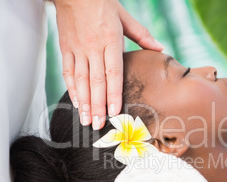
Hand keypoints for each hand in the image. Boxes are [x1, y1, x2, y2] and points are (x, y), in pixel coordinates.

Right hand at [54, 0, 163, 129]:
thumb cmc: (102, 4)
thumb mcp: (125, 16)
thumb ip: (142, 35)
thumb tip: (160, 49)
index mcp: (110, 40)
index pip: (113, 72)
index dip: (112, 94)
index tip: (114, 112)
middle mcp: (93, 47)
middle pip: (95, 81)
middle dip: (97, 106)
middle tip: (98, 125)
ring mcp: (77, 49)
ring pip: (81, 80)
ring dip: (84, 102)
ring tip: (86, 120)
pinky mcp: (66, 48)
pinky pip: (68, 72)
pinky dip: (72, 89)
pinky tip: (76, 103)